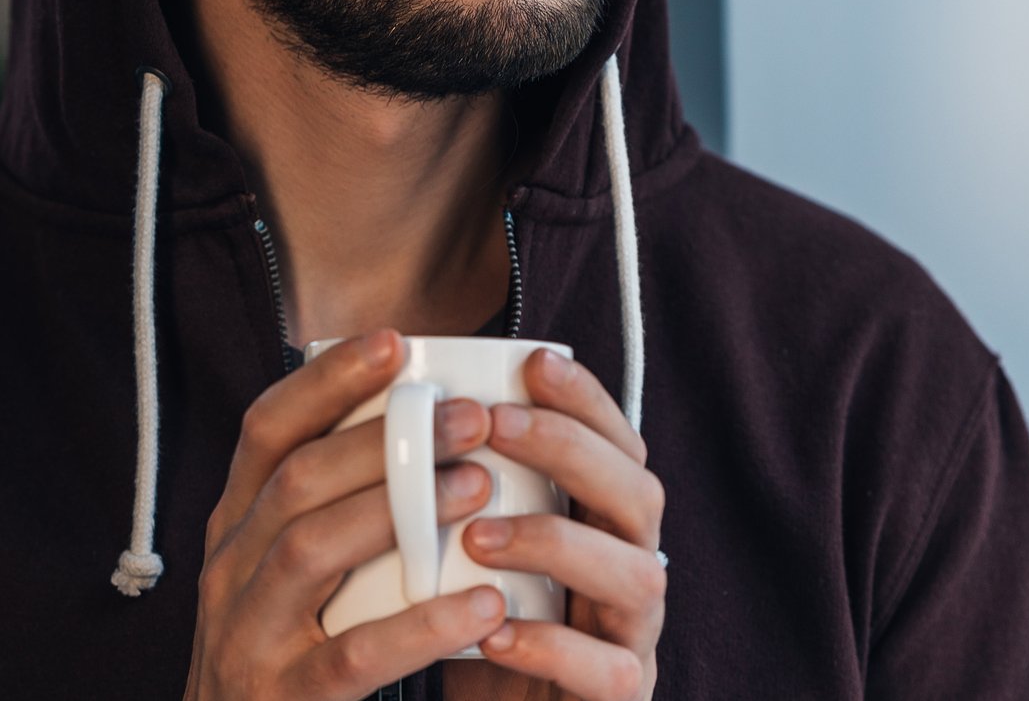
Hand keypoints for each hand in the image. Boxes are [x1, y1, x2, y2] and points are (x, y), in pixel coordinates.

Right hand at [184, 327, 508, 700]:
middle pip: (295, 481)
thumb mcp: (281, 575)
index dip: (325, 381)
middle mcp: (227, 573)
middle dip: (384, 439)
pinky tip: (481, 605)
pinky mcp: (283, 700)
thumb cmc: (283, 657)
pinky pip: (352, 655)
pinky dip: (419, 626)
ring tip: (478, 486)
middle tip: (470, 416)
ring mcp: (247, 638)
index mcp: (232, 528)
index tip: (394, 341)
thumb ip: (325, 511)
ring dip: (399, 510)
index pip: (264, 431)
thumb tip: (413, 427)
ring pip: (312, 551)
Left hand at [444, 348, 666, 700]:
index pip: (616, 442)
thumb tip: (390, 397)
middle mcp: (630, 565)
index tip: (532, 362)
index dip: (585, 399)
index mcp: (601, 519)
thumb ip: (460, 483)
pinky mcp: (620, 696)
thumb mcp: (469, 542)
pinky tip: (495, 629)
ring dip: (556, 543)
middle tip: (497, 426)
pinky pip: (609, 672)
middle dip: (571, 450)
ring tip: (478, 535)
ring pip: (635, 576)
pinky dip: (553, 647)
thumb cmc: (477, 618)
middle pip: (638, 493)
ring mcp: (631, 633)